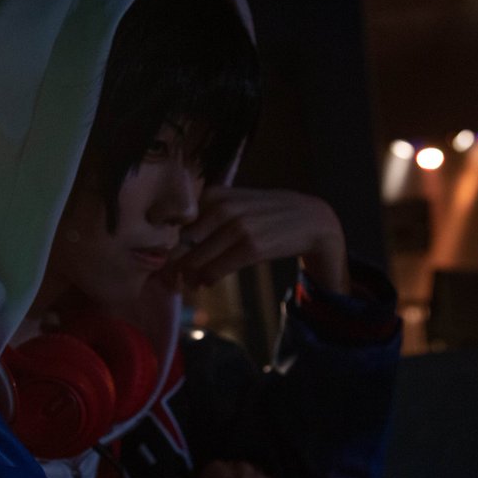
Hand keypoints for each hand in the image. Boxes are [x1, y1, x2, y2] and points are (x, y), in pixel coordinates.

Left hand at [168, 186, 348, 293]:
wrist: (311, 220)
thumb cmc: (269, 213)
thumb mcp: (239, 201)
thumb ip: (210, 213)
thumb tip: (179, 241)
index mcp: (216, 194)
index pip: (179, 223)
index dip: (170, 245)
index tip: (166, 260)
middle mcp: (223, 207)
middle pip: (184, 242)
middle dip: (174, 264)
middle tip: (170, 278)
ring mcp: (237, 227)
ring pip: (196, 259)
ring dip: (188, 276)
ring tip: (188, 283)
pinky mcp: (250, 247)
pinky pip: (215, 270)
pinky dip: (206, 279)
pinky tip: (206, 282)